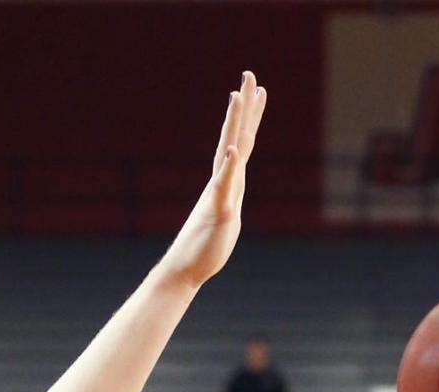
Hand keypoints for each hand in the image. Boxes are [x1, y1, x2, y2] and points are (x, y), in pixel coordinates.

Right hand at [161, 71, 266, 288]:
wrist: (185, 270)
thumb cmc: (205, 248)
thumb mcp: (225, 217)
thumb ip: (229, 196)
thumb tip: (232, 187)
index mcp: (226, 182)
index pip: (240, 142)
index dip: (247, 116)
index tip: (253, 89)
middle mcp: (222, 182)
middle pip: (236, 136)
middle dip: (244, 106)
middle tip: (249, 74)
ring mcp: (219, 194)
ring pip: (229, 153)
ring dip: (234, 124)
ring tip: (238, 96)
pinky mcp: (218, 212)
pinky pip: (223, 187)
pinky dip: (228, 168)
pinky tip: (231, 150)